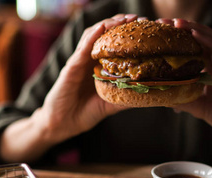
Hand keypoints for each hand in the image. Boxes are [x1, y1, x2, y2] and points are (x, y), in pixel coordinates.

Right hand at [39, 14, 142, 143]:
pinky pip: (82, 49)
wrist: (62, 124)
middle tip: (138, 18)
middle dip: (120, 24)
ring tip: (124, 19)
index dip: (127, 34)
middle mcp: (88, 60)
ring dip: (108, 24)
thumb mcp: (111, 104)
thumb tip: (148, 95)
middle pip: (104, 34)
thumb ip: (126, 97)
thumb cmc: (85, 113)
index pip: (113, 44)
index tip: (145, 27)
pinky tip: (102, 27)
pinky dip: (92, 37)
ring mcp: (79, 62)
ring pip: (93, 36)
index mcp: (98, 66)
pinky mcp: (71, 68)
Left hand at [160, 18, 211, 147]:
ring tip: (178, 23)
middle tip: (164, 22)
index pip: (196, 46)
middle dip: (185, 28)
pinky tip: (196, 35)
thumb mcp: (200, 108)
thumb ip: (182, 100)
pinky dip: (211, 43)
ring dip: (197, 29)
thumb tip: (160, 97)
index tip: (161, 31)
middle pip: (204, 38)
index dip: (180, 38)